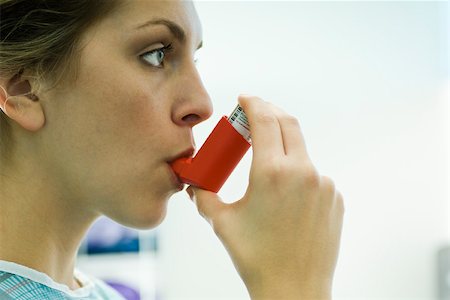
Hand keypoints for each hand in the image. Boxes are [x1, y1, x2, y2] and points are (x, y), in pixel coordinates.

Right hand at [187, 95, 343, 299]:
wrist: (294, 290)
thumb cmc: (256, 258)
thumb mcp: (222, 222)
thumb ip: (203, 195)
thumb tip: (192, 183)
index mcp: (271, 172)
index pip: (264, 120)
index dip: (253, 103)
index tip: (246, 99)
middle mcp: (303, 172)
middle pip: (288, 123)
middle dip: (270, 112)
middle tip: (254, 115)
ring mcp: (323, 184)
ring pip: (301, 150)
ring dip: (283, 146)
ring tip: (265, 165)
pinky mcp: (334, 197)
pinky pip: (313, 174)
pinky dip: (297, 172)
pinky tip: (285, 194)